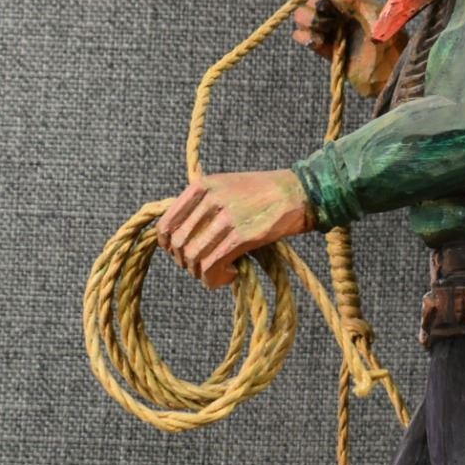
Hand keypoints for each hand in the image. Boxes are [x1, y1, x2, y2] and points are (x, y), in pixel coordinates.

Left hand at [156, 170, 314, 288]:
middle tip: (204, 268)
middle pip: (179, 244)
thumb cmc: (263, 193)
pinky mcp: (241, 236)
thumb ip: (203, 204)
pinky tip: (230, 275)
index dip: (169, 246)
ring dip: (203, 273)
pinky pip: (214, 265)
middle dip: (187, 263)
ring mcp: (225, 218)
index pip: (167, 223)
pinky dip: (216, 278)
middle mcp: (210, 200)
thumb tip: (183, 235)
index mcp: (202, 186)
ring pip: (194, 258)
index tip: (181, 255)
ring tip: (218, 274)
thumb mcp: (227, 186)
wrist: (298, 193)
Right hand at [293, 0, 405, 98]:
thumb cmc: (390, 43)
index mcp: (353, 1)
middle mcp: (340, 14)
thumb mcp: (376, 15)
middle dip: (313, 4)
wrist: (391, 75)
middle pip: (310, 0)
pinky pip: (304, 38)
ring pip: (304, 18)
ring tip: (324, 30)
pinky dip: (304, 36)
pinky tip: (316, 40)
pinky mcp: (326, 50)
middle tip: (327, 15)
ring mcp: (332, 32)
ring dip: (308, 20)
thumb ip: (352, 0)